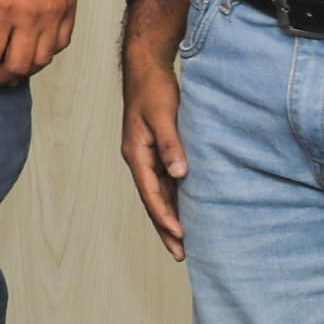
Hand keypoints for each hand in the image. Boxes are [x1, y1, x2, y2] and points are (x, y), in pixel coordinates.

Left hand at [0, 0, 79, 87]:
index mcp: (2, 9)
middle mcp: (30, 17)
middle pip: (18, 65)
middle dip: (0, 80)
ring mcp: (53, 15)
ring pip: (43, 60)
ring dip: (25, 73)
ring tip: (11, 74)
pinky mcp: (69, 9)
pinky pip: (61, 43)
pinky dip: (47, 55)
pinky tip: (35, 56)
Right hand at [117, 0, 191, 257]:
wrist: (146, 68)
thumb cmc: (154, 90)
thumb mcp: (162, 116)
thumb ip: (171, 145)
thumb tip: (181, 175)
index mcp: (136, 154)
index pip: (151, 194)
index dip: (165, 216)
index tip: (181, 236)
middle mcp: (139, 159)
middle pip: (152, 201)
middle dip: (165, 228)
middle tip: (180, 254)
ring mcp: (146, 157)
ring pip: (159, 194)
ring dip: (170, 217)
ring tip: (184, 241)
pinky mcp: (156, 151)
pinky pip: (165, 182)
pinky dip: (174, 200)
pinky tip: (186, 210)